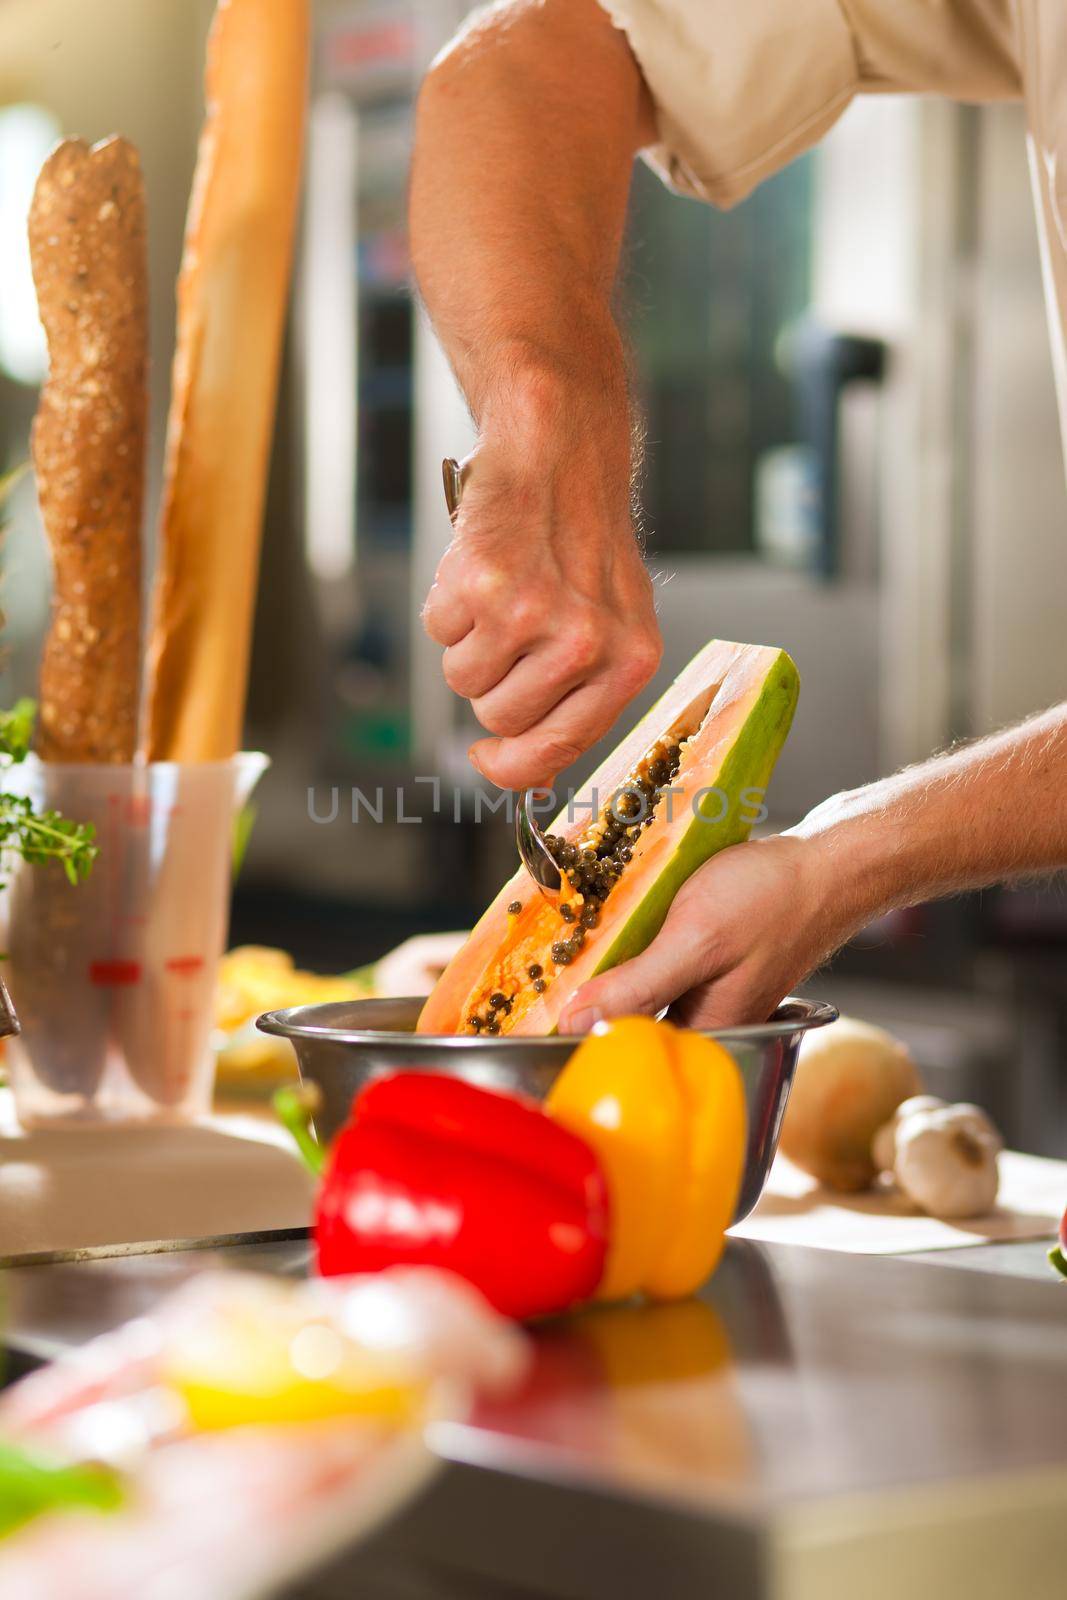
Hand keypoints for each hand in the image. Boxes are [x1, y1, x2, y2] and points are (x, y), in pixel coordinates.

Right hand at [422, 422, 661, 790]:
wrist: (561, 452)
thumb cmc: (585, 541)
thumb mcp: (612, 626)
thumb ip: (580, 701)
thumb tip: (532, 778)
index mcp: (629, 662)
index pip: (556, 750)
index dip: (511, 764)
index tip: (487, 755)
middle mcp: (586, 644)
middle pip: (498, 719)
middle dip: (490, 684)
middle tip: (510, 630)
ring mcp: (534, 615)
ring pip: (462, 680)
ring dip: (467, 644)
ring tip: (499, 594)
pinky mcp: (484, 584)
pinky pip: (439, 631)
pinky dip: (447, 604)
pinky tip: (480, 567)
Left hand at [558, 833, 858, 1031]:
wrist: (828, 865)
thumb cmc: (772, 899)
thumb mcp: (696, 940)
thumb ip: (637, 986)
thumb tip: (574, 1021)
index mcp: (704, 1035)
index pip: (621, 1052)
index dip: (572, 1032)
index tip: (527, 1010)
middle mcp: (704, 1025)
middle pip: (624, 1026)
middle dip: (582, 1001)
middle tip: (540, 970)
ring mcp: (706, 997)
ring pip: (636, 997)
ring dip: (604, 973)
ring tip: (567, 947)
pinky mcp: (706, 969)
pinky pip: (653, 971)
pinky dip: (629, 952)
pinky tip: (611, 927)